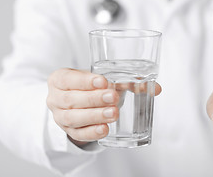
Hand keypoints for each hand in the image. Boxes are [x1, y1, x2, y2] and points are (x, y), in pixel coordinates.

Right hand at [47, 68, 161, 146]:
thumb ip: (128, 81)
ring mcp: (60, 116)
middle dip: (94, 99)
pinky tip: (105, 130)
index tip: (104, 81)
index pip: (68, 78)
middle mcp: (55, 98)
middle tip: (114, 98)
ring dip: (94, 116)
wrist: (76, 101)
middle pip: (71, 100)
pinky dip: (92, 132)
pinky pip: (78, 134)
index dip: (85, 80)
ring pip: (73, 118)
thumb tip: (157, 88)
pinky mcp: (69, 131)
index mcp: (60, 79)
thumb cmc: (91, 87)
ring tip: (114, 114)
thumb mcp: (103, 80)